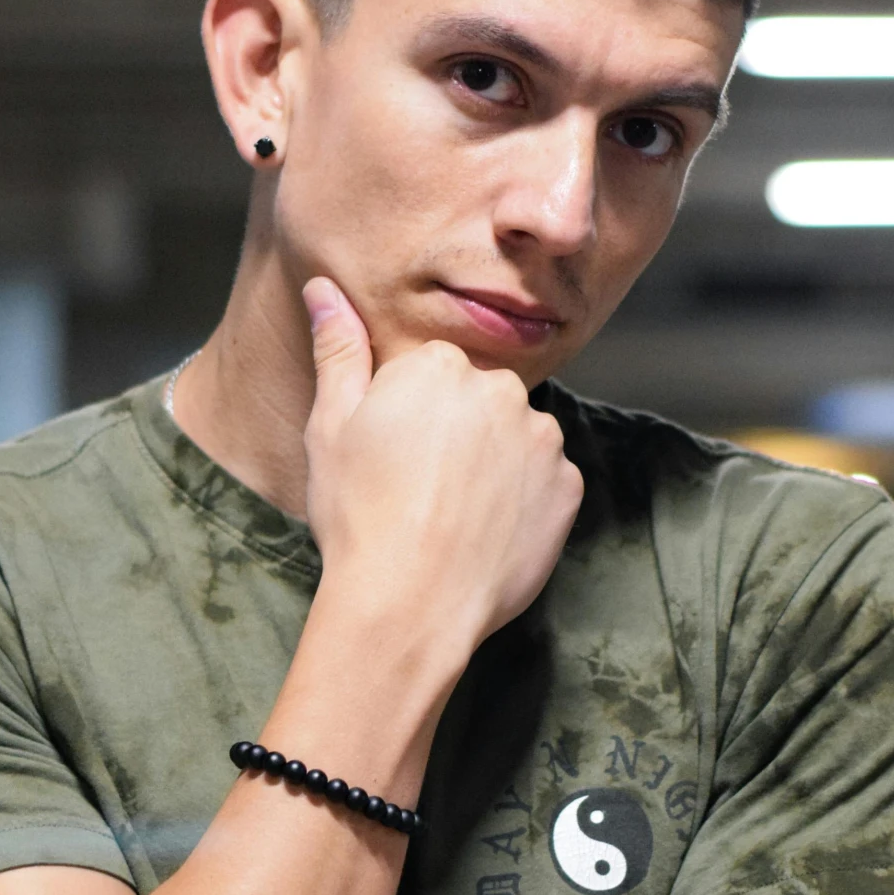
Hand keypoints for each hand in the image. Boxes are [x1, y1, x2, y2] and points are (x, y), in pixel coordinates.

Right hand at [302, 279, 582, 665]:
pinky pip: (545, 483)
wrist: (409, 606)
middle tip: (419, 489)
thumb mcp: (330, 428)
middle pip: (478, 401)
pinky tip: (485, 533)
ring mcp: (542, 439)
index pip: (431, 374)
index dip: (407, 418)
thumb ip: (338, 349)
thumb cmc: (358, 517)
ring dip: (493, 465)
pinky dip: (522, 503)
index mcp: (439, 364)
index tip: (391, 458)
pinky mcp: (569, 487)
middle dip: (456, 434)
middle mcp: (501, 389)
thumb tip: (324, 288)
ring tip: (452, 514)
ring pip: (515, 439)